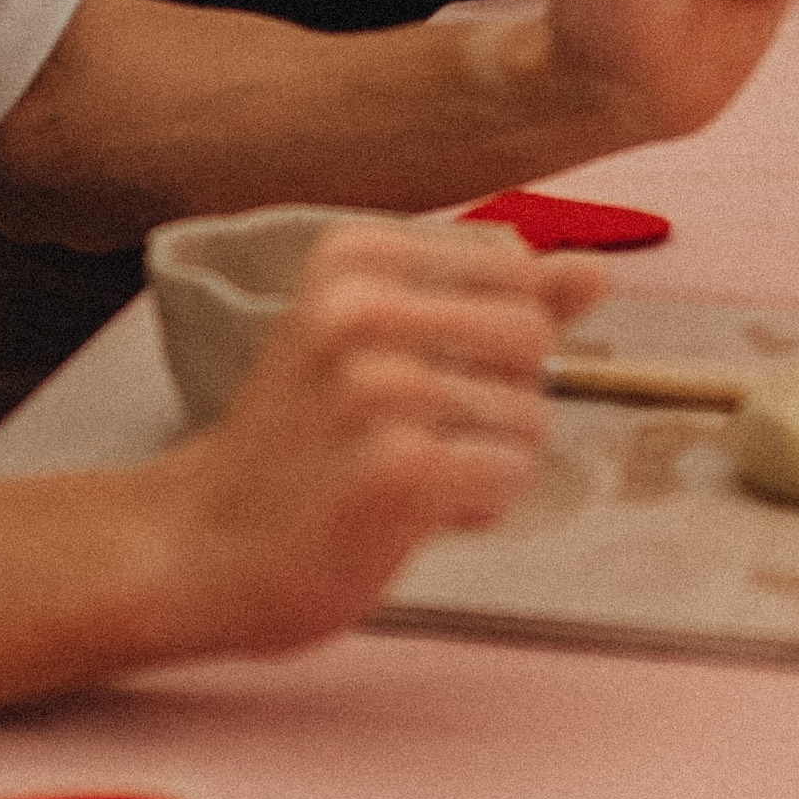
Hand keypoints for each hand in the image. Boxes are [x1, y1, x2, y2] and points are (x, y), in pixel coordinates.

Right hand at [149, 217, 608, 655]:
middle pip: (532, 338)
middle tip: (419, 433)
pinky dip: (478, 507)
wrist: (202, 543)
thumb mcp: (377, 340)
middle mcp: (360, 306)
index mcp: (352, 254)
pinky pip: (509, 477)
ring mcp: (376, 388)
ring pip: (528, 417)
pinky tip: (411, 514)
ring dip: (486, 463)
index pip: (513, 270)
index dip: (490, 337)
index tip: (418, 370)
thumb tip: (596, 270)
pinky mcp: (396, 471)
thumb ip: (493, 301)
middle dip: (500, 399)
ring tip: (405, 476)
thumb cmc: (303, 439)